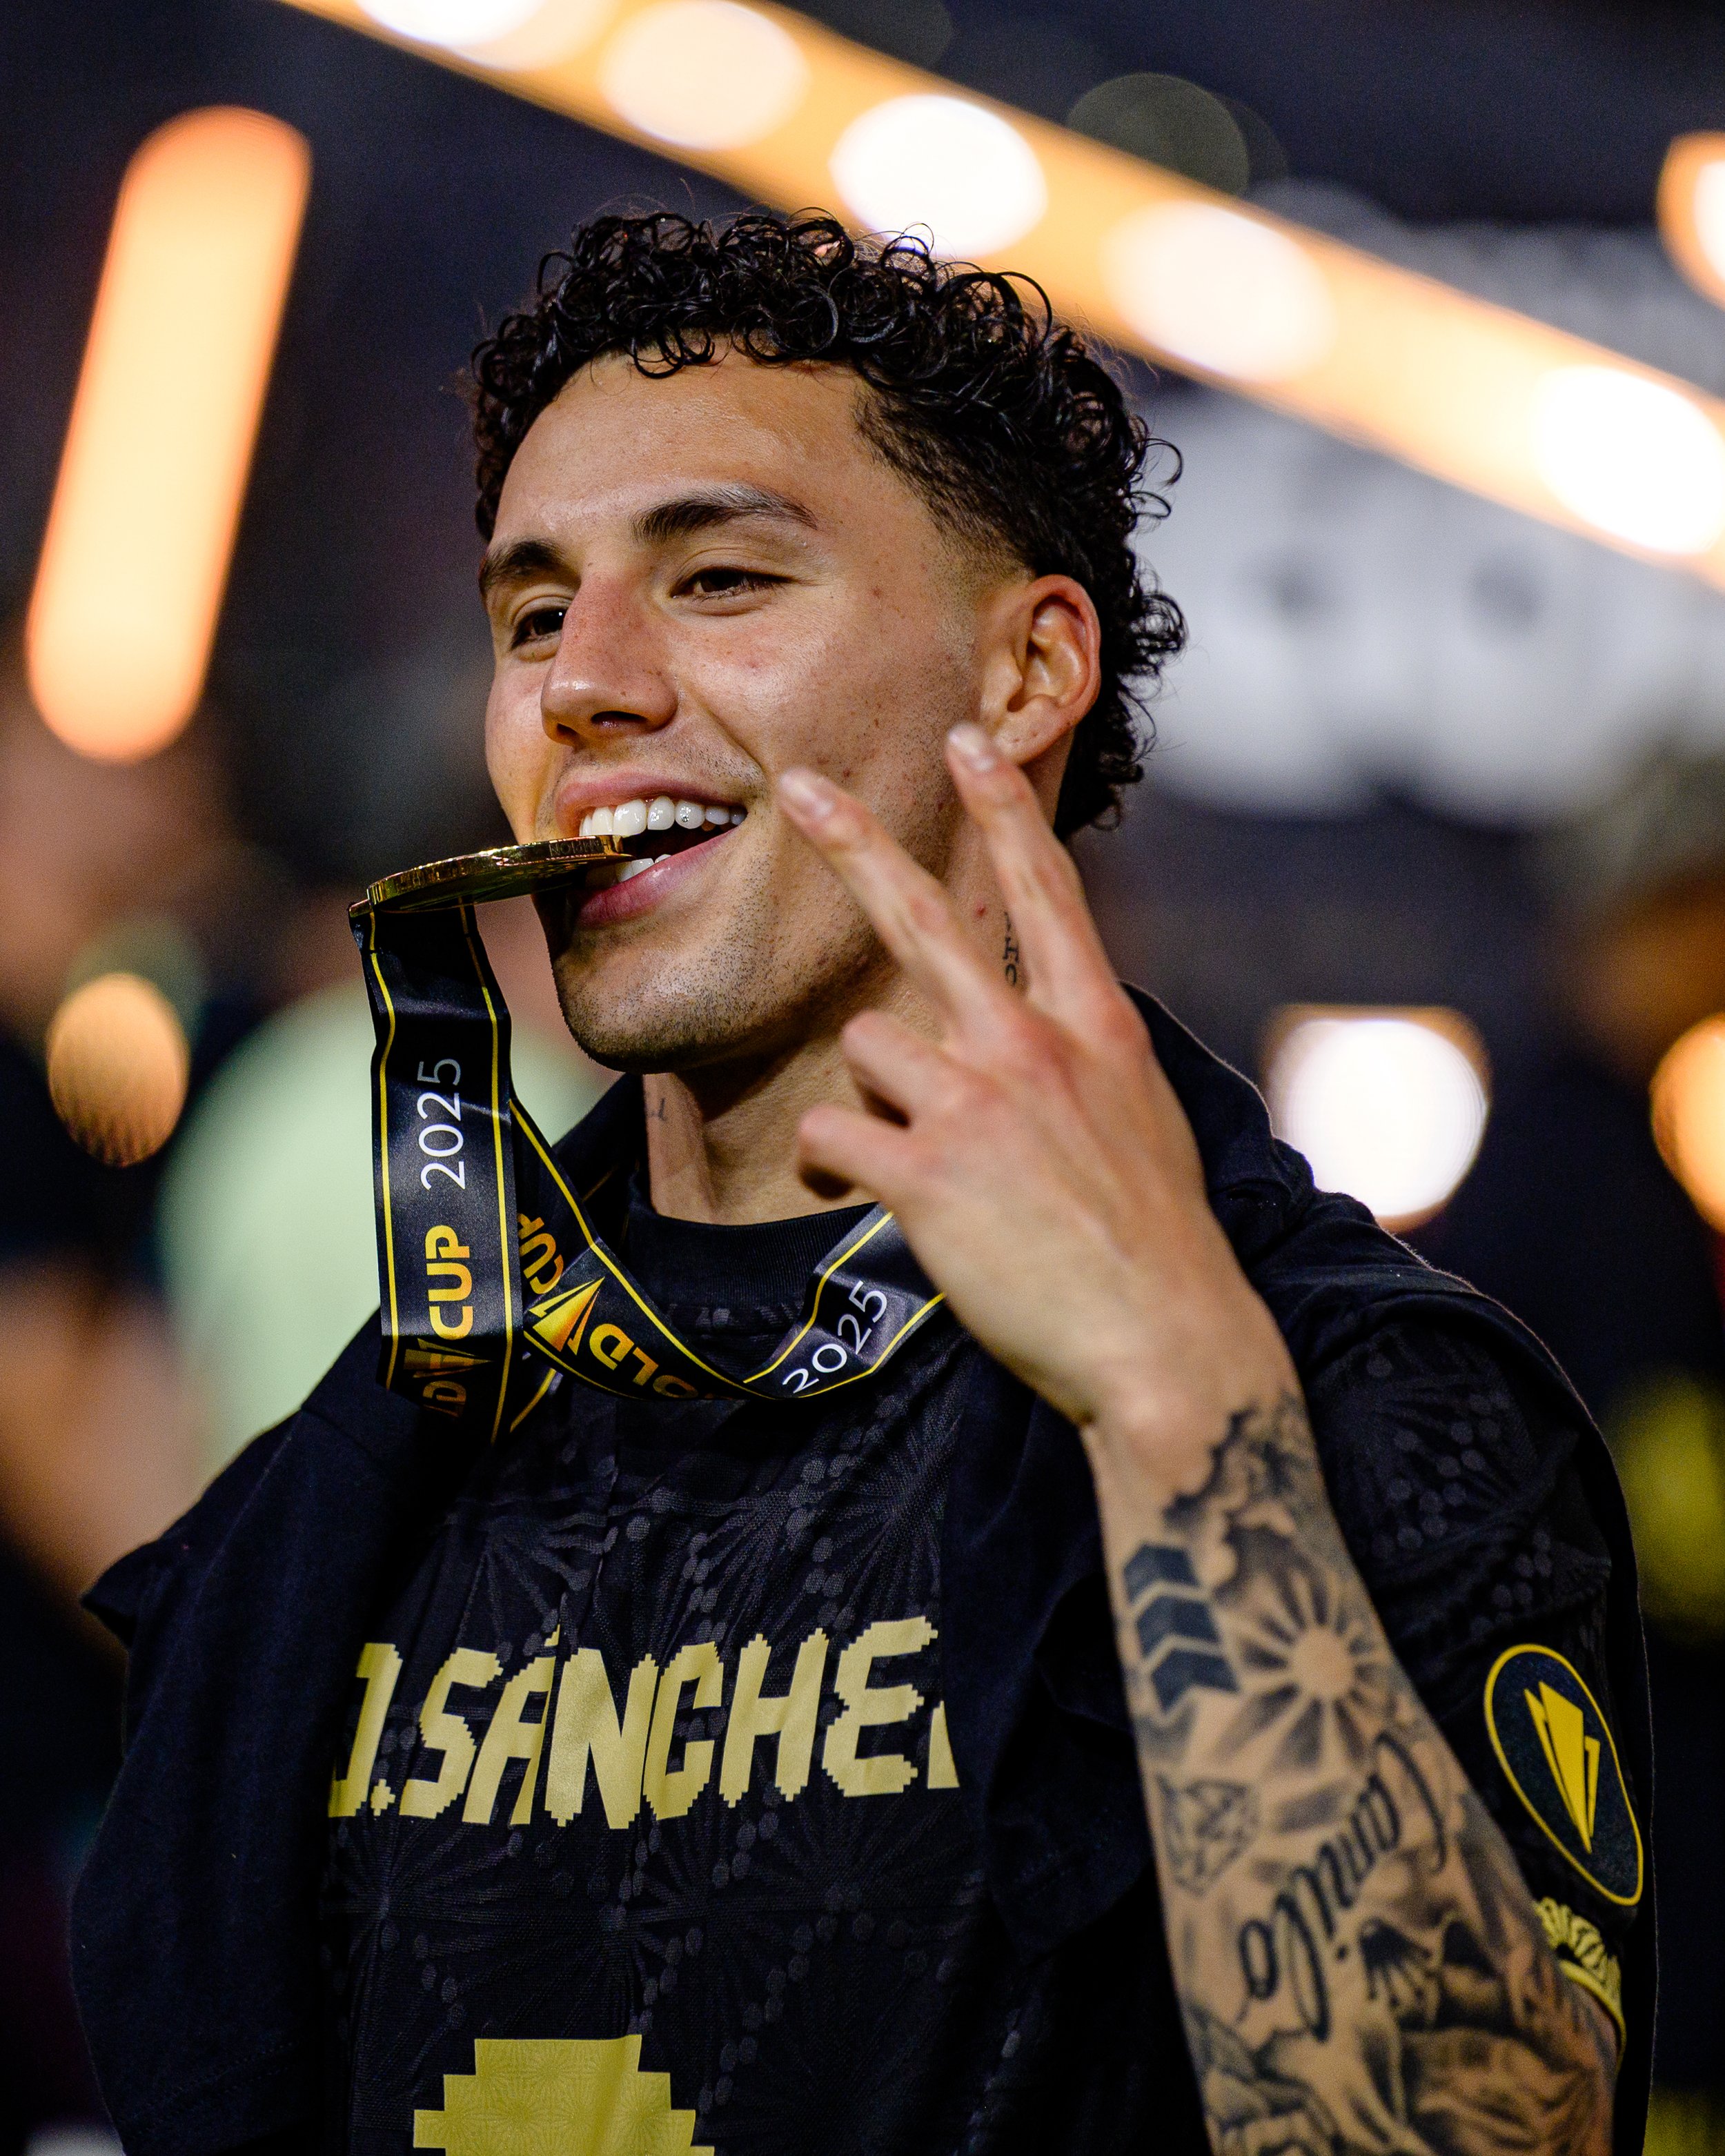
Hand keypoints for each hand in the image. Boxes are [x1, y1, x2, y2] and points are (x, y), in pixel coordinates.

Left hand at [776, 725, 1292, 1476]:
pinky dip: (830, 1164)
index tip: (966, 741)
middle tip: (796, 786)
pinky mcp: (928, 1172)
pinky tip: (857, 1194)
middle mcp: (1035, 1045)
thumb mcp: (1146, 1124)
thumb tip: (1044, 1045)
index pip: (1046, 892)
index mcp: (1098, 1028)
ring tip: (908, 1158)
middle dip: (852, 842)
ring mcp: (979, 1103)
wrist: (1169, 1344)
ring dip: (870, 1097)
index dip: (1002, 810)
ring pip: (866, 1046)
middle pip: (924, 917)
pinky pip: (829, 1134)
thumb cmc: (1159, 1248)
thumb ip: (1086, 1067)